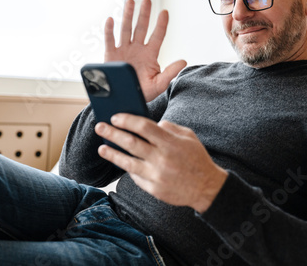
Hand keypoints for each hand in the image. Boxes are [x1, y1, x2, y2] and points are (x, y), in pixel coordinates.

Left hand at [94, 114, 227, 212]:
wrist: (206, 188)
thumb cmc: (197, 159)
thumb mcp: (189, 137)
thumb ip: (170, 128)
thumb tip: (151, 124)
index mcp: (171, 143)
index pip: (144, 127)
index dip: (127, 120)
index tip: (115, 117)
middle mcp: (161, 159)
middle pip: (131, 143)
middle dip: (113, 133)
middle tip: (100, 127)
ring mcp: (156, 176)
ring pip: (127, 162)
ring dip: (112, 154)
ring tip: (102, 148)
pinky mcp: (154, 189)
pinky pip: (136, 177)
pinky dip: (129, 169)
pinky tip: (122, 163)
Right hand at [105, 0, 186, 101]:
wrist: (125, 100)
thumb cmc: (143, 92)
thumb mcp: (159, 84)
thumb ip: (171, 72)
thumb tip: (183, 61)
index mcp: (150, 54)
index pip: (157, 36)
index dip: (161, 24)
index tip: (165, 12)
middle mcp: (137, 49)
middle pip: (141, 28)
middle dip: (144, 14)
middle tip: (147, 0)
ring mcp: (124, 50)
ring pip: (126, 29)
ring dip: (128, 15)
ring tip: (131, 1)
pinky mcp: (111, 55)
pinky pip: (110, 40)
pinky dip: (109, 30)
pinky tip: (111, 19)